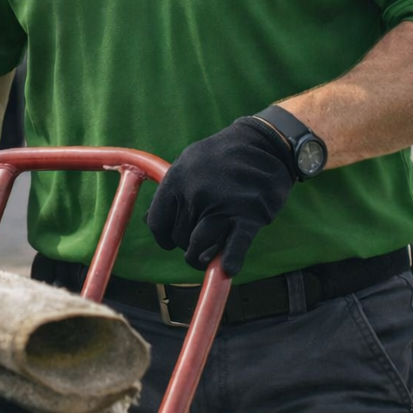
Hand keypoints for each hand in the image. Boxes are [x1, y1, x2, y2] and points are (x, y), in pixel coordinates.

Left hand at [146, 118, 294, 276]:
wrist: (265, 143)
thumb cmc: (224, 156)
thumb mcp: (188, 163)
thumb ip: (171, 192)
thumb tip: (147, 221)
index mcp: (176, 180)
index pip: (157, 223)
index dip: (163, 238)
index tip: (171, 242)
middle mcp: (194, 194)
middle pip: (179, 238)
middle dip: (187, 244)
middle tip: (200, 242)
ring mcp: (221, 205)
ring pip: (199, 247)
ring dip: (202, 258)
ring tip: (207, 259)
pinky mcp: (248, 216)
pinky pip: (234, 246)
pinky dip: (230, 261)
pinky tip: (228, 269)